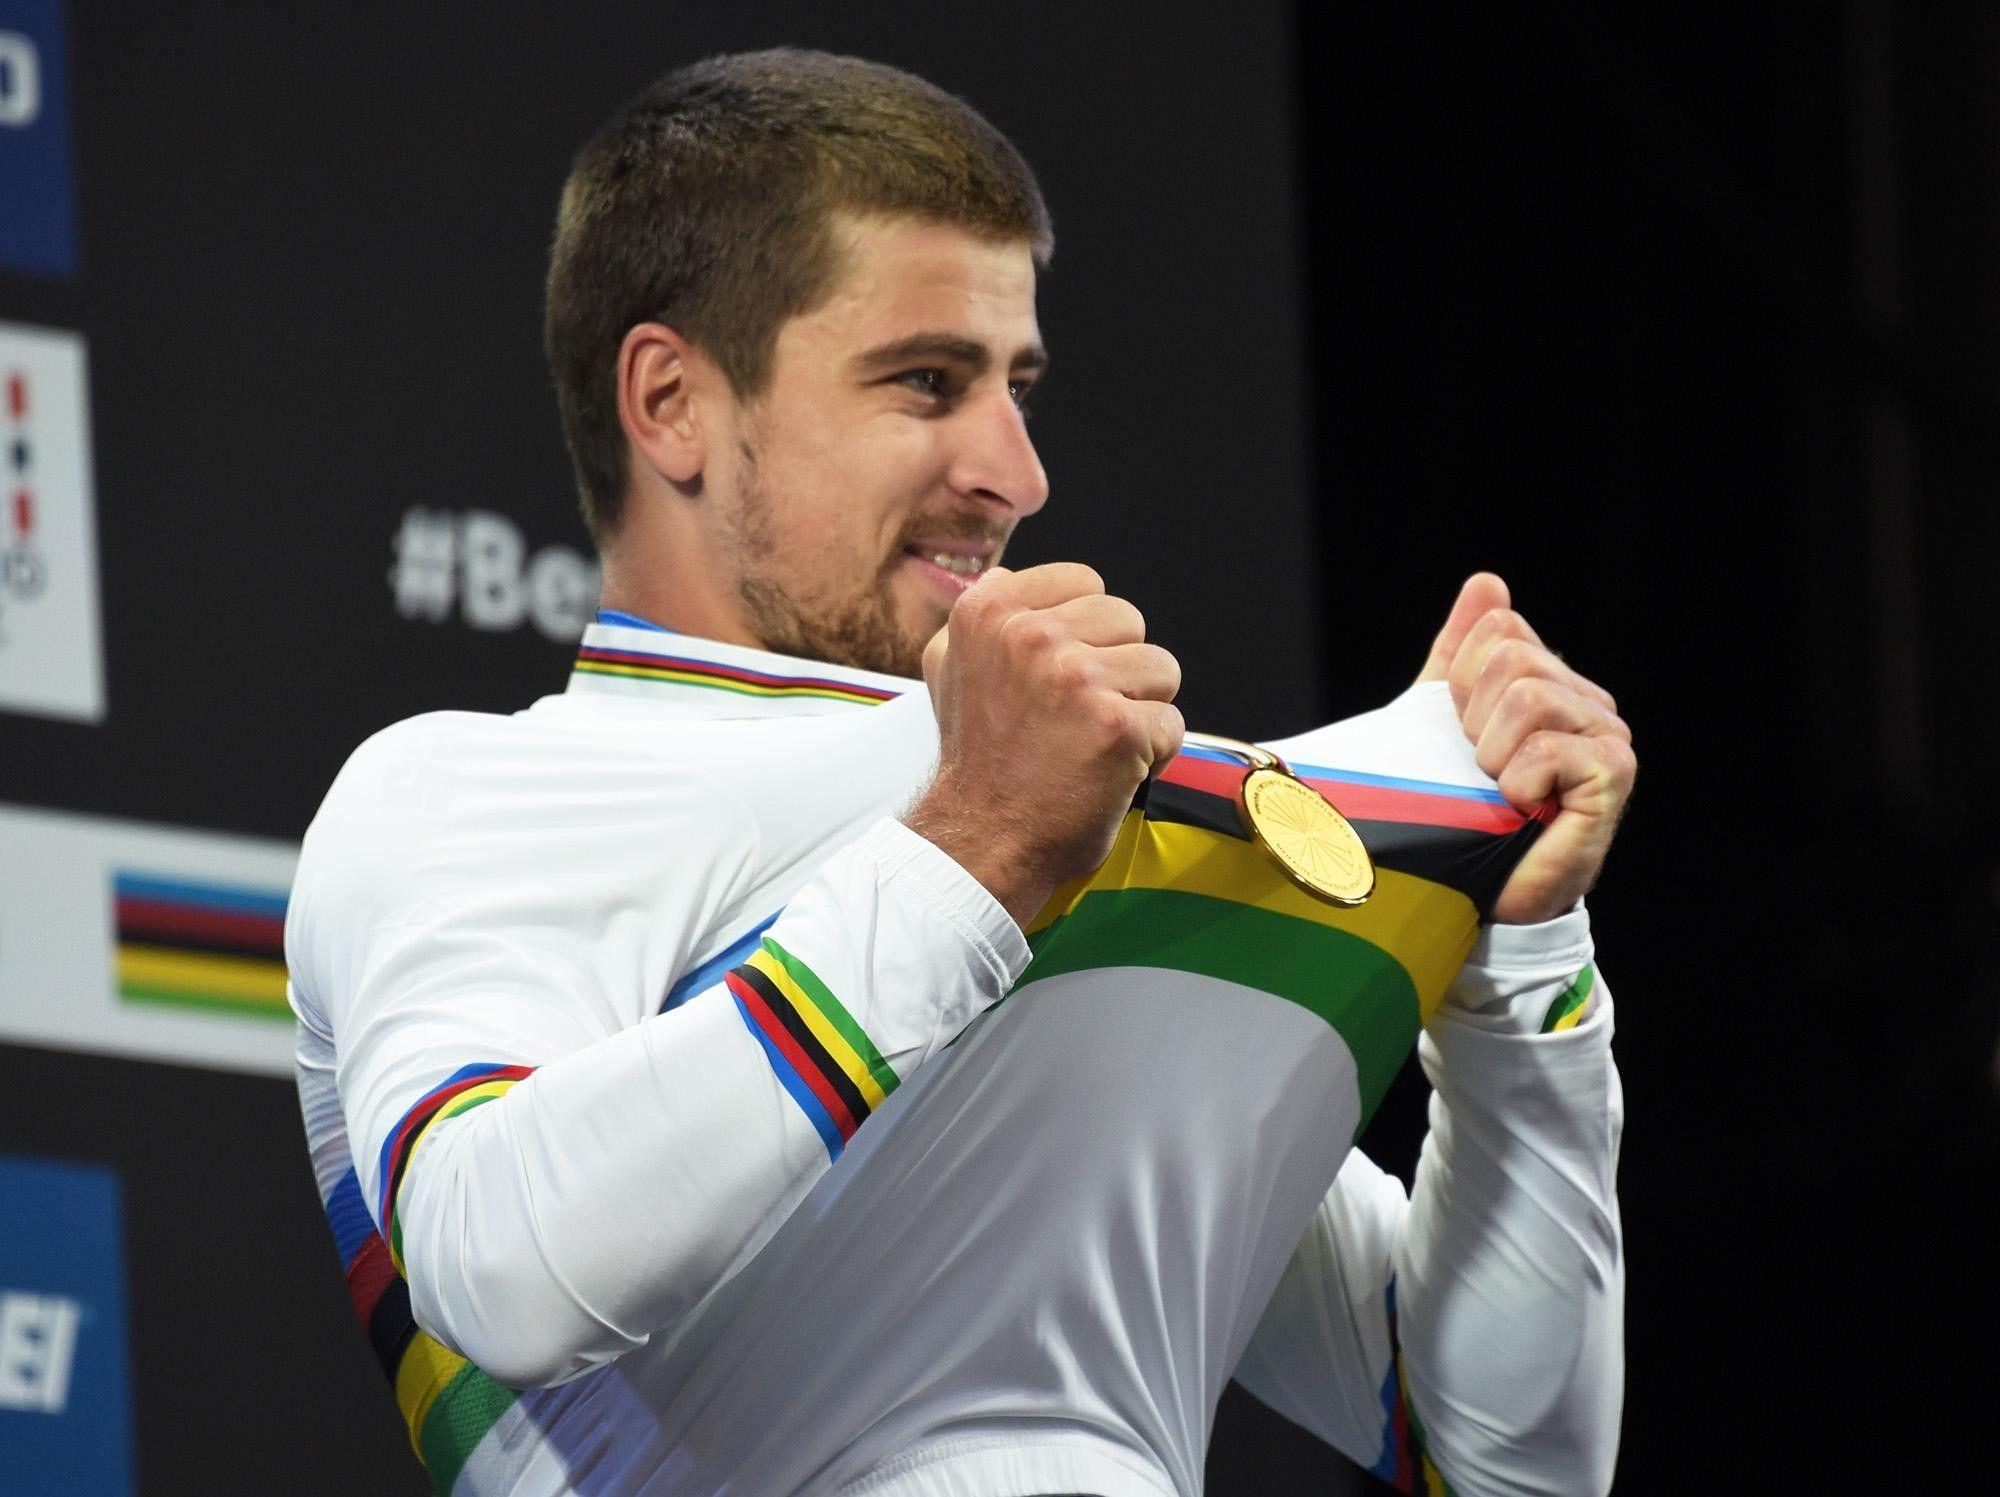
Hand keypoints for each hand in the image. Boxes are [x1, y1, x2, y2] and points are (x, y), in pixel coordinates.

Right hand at [906, 563, 1183, 925]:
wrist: (981, 839)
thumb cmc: (977, 760)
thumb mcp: (951, 667)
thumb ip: (985, 617)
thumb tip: (1008, 576)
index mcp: (990, 612)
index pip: (1086, 582)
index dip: (1086, 632)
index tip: (1059, 676)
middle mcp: (1029, 637)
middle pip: (1129, 619)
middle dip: (1117, 668)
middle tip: (1076, 716)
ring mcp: (1075, 680)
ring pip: (1161, 667)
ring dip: (1140, 709)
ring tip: (1094, 742)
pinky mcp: (1117, 727)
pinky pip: (1172, 724)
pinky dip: (1152, 755)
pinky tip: (1109, 771)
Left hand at [1417, 573, 1636, 923]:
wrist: (1486, 889)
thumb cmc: (1467, 809)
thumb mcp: (1447, 723)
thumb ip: (1461, 653)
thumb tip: (1487, 582)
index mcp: (1553, 680)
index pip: (1497, 629)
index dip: (1459, 685)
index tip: (1464, 737)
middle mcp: (1590, 701)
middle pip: (1511, 658)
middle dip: (1474, 721)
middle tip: (1484, 772)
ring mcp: (1608, 735)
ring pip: (1527, 695)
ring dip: (1493, 755)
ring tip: (1503, 791)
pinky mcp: (1614, 774)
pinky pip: (1544, 750)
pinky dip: (1517, 784)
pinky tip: (1524, 809)